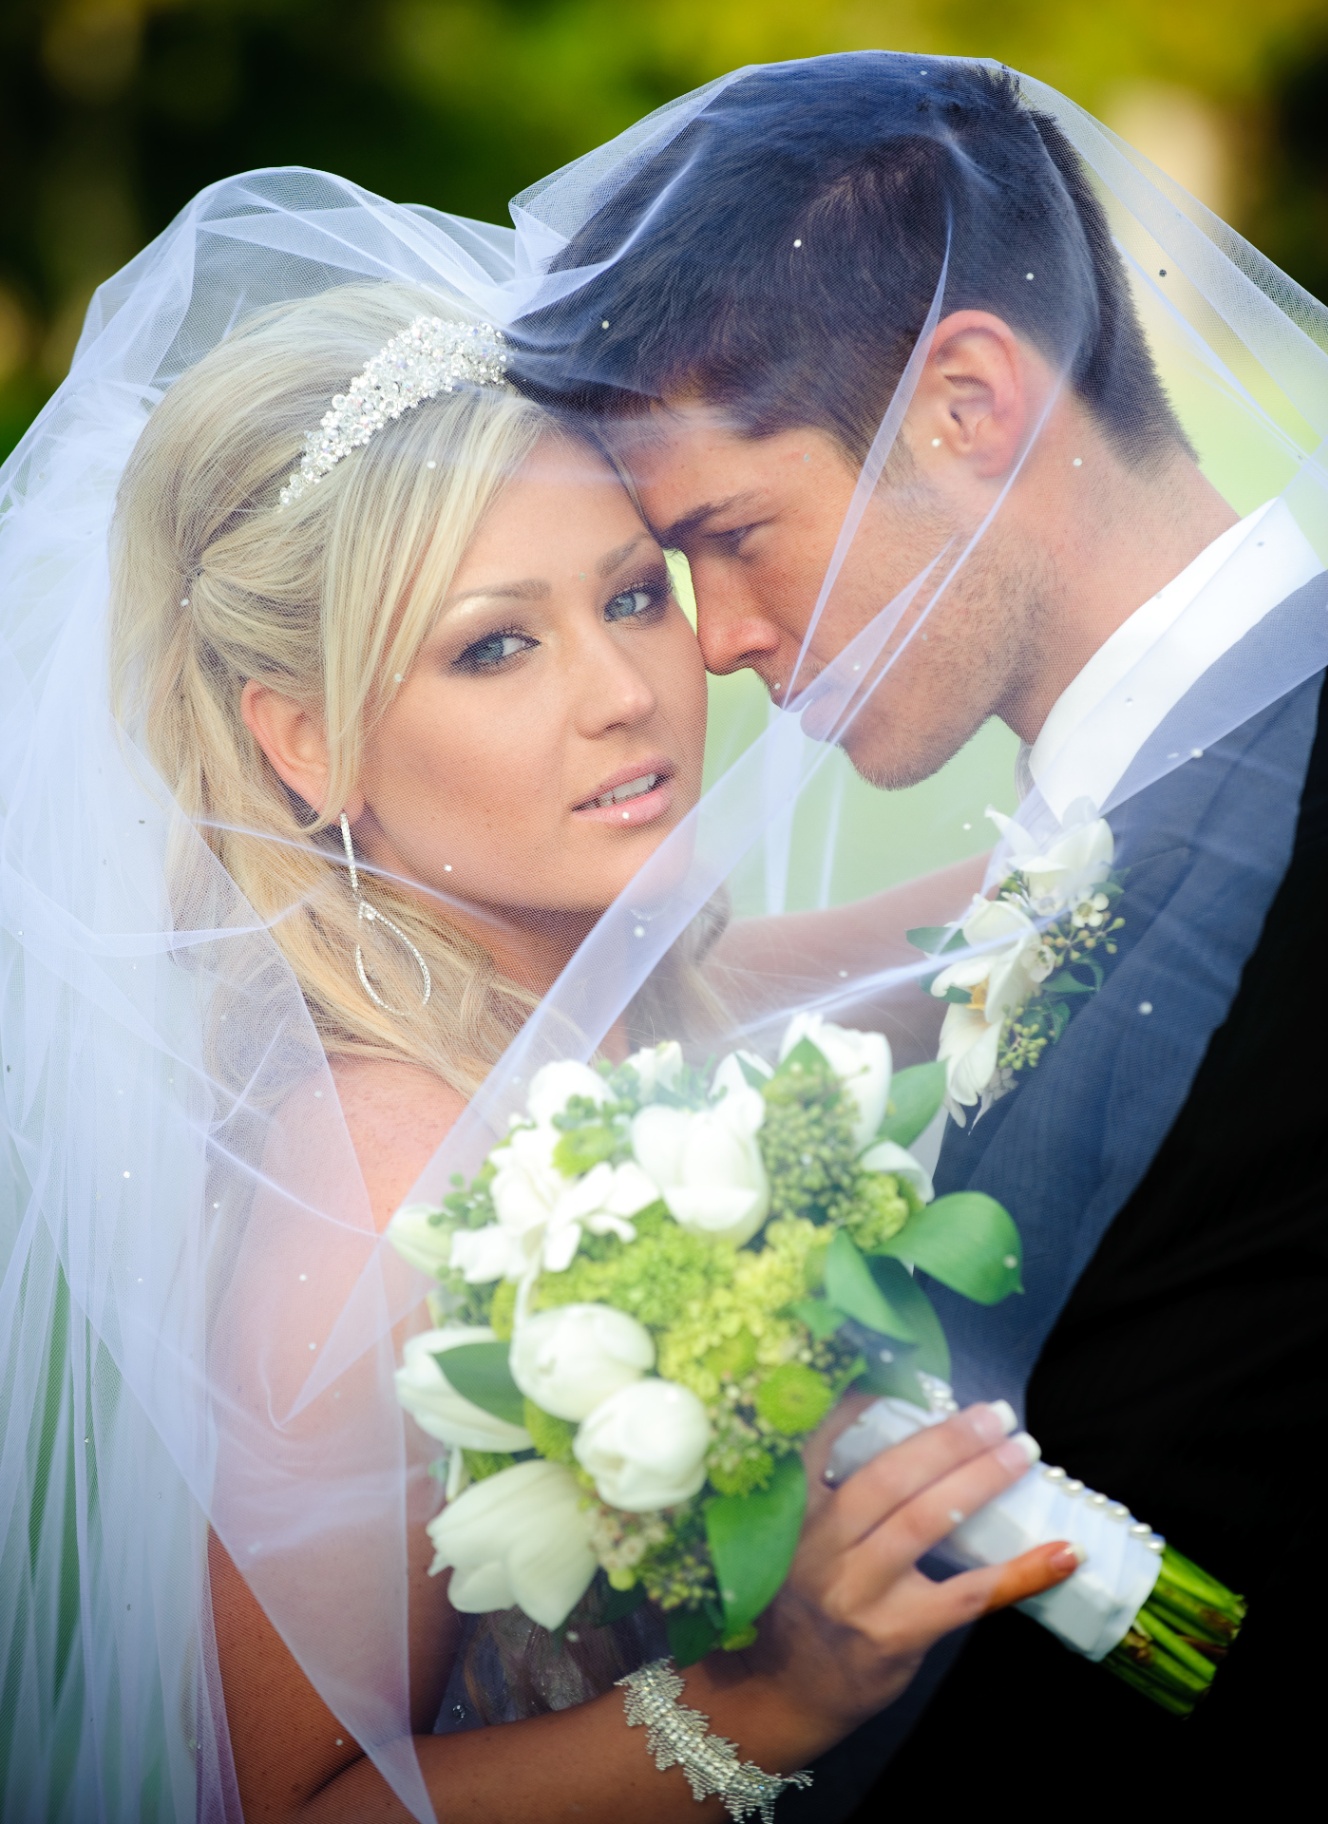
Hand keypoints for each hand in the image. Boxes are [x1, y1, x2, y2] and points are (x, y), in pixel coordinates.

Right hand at [734, 1393, 1081, 1754]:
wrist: (786, 1691)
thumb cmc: (803, 1601)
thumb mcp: (799, 1539)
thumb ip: (835, 1493)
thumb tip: (912, 1434)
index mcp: (795, 1514)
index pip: (823, 1443)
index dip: (865, 1406)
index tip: (908, 1379)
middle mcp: (821, 1547)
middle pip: (890, 1478)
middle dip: (948, 1439)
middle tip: (994, 1413)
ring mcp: (859, 1592)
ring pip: (926, 1522)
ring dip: (981, 1480)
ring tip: (1022, 1451)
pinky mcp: (897, 1633)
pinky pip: (969, 1594)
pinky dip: (1021, 1572)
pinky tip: (1062, 1554)